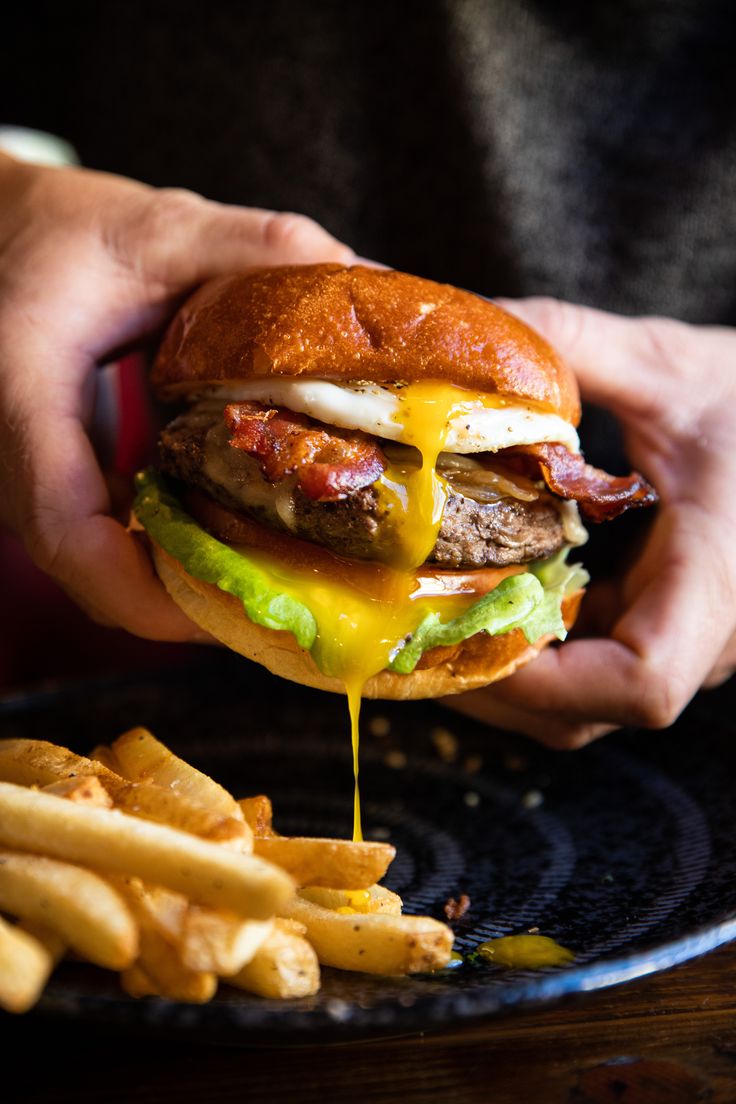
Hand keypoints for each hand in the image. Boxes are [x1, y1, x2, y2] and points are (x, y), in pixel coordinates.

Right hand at [0, 153, 353, 638]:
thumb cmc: (61, 231)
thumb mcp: (160, 226)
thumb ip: (258, 248)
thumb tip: (374, 289)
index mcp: (19, 394)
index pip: (65, 527)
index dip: (144, 589)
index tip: (232, 605)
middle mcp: (8, 457)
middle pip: (90, 573)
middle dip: (188, 602)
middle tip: (288, 596)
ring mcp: (21, 482)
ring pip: (95, 570)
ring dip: (179, 587)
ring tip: (275, 574)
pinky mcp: (47, 487)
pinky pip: (97, 548)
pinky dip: (161, 559)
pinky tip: (228, 538)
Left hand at [448, 298, 735, 747]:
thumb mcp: (668, 366)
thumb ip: (572, 344)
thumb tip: (468, 328)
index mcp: (720, 578)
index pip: (643, 682)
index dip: (545, 681)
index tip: (465, 628)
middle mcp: (707, 634)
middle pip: (586, 709)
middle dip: (487, 676)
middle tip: (407, 621)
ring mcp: (684, 643)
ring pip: (580, 702)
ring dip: (497, 664)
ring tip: (426, 610)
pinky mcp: (659, 629)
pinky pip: (587, 667)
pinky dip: (526, 642)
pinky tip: (482, 589)